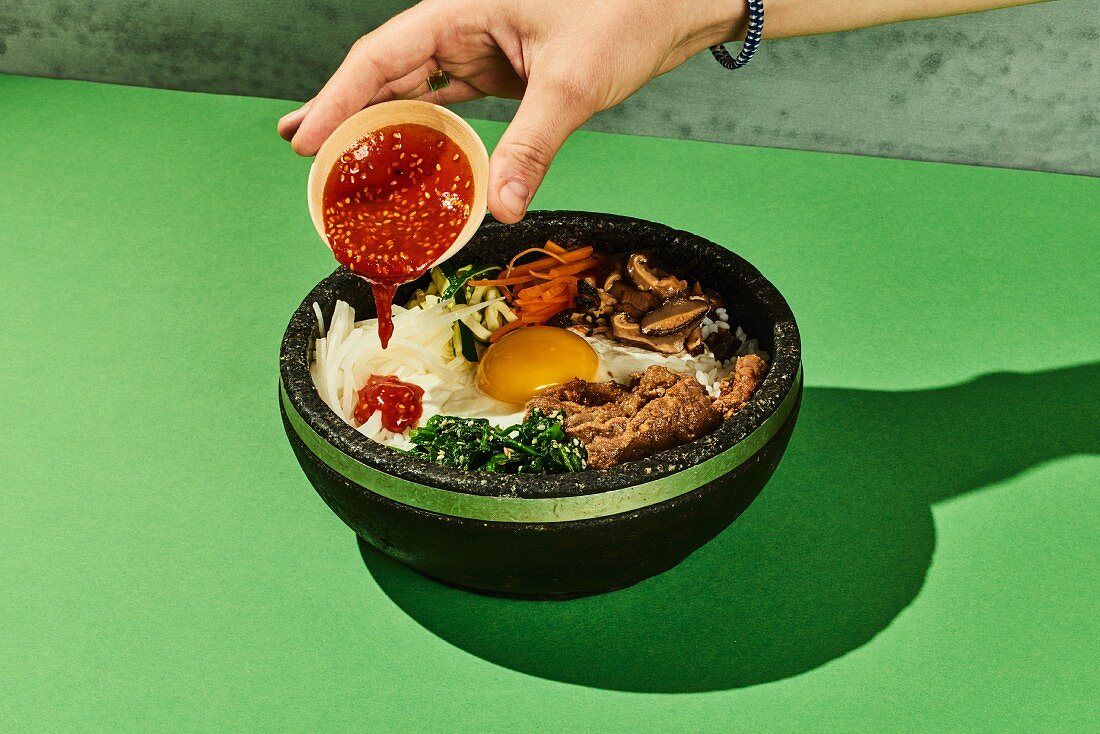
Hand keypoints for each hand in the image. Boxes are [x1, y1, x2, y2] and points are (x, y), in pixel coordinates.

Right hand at [277, 0, 743, 222]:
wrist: (670, 3)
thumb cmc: (624, 15)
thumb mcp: (571, 84)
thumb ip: (531, 146)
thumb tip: (499, 209)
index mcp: (460, 12)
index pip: (380, 57)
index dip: (337, 99)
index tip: (304, 140)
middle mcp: (460, 27)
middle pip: (384, 74)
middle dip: (343, 113)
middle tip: (305, 154)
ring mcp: (478, 48)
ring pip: (412, 89)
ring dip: (378, 124)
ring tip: (338, 158)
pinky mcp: (500, 70)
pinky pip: (449, 103)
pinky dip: (425, 131)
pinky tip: (405, 154)